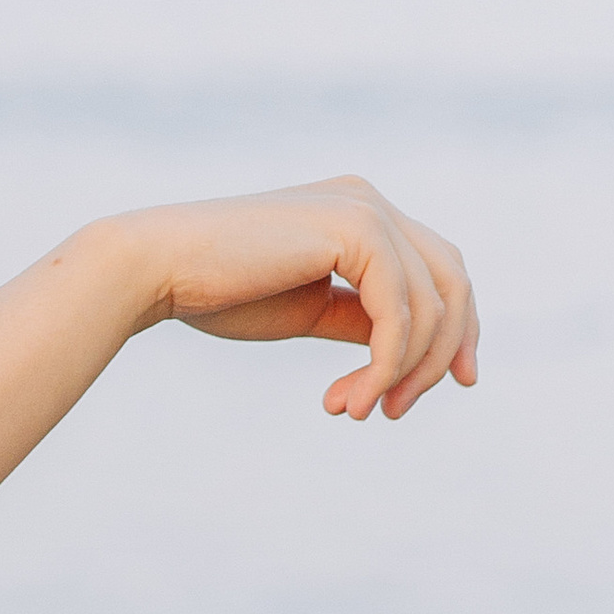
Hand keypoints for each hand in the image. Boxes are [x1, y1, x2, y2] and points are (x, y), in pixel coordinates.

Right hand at [118, 176, 479, 418]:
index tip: (454, 383)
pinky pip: (399, 313)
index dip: (456, 329)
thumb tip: (403, 353)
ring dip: (402, 372)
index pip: (438, 271)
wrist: (157, 268)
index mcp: (359, 213)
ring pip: (430, 306)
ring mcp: (366, 211)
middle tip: (399, 411)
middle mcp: (370, 202)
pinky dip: (385, 364)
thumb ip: (358, 319)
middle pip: (451, 283)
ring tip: (356, 411)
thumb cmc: (215, 292)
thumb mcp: (306, 309)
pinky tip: (351, 398)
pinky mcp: (357, 231)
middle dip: (440, 354)